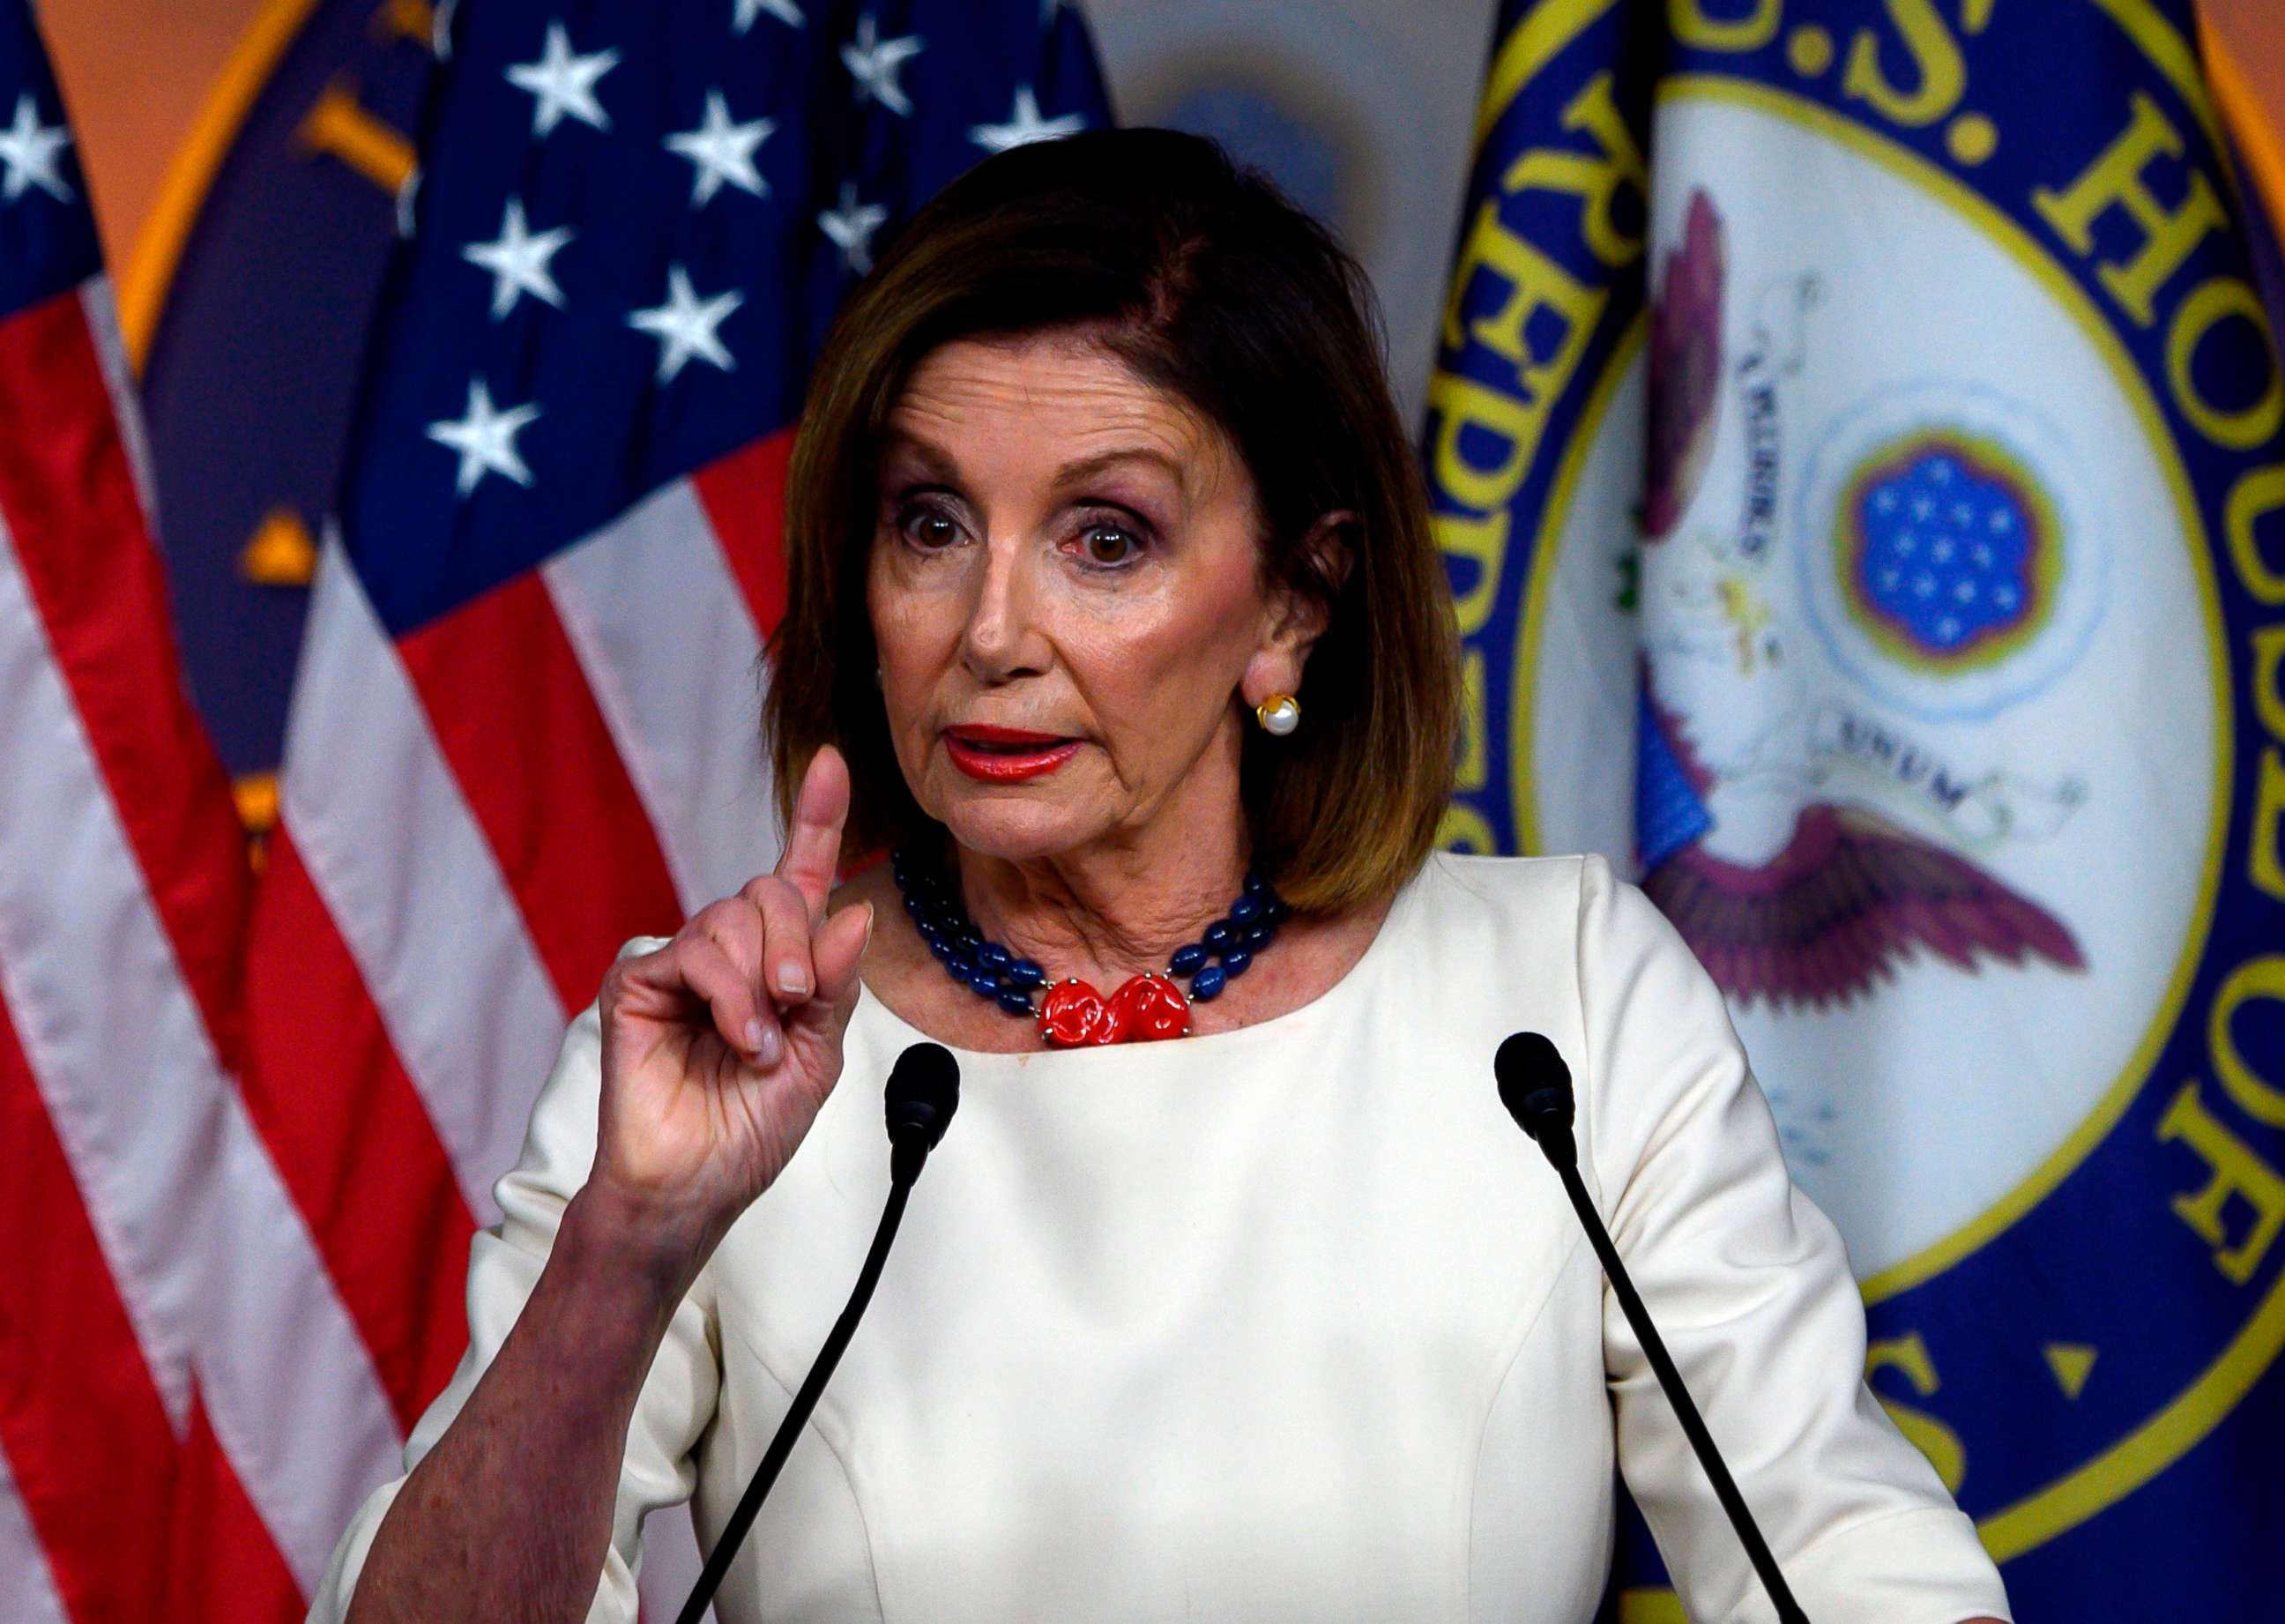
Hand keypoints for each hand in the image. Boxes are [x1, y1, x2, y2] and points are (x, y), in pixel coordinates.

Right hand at [588, 745, 873, 1260]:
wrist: (696, 1186)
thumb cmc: (750, 1128)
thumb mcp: (818, 1055)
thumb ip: (834, 985)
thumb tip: (850, 910)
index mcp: (779, 962)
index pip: (799, 875)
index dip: (817, 816)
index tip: (833, 762)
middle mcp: (730, 952)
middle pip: (770, 889)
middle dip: (797, 943)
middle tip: (799, 1004)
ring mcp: (681, 964)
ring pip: (733, 915)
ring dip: (764, 978)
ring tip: (762, 1042)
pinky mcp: (639, 984)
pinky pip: (694, 952)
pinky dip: (730, 995)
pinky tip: (739, 1040)